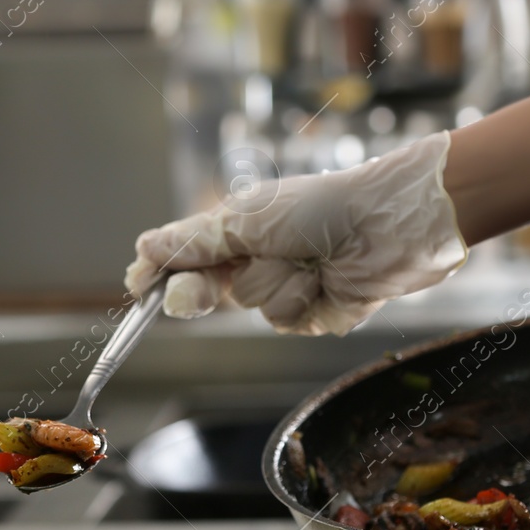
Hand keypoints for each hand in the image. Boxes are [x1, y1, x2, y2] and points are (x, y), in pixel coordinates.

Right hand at [124, 131, 467, 334]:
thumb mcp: (248, 219)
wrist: (390, 227)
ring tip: (308, 261)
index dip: (160, 272)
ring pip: (255, 306)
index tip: (138, 285)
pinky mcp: (313, 311)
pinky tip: (328, 281)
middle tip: (192, 295)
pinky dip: (307, 301)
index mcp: (239, 228)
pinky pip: (289, 320)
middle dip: (205, 290)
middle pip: (208, 289)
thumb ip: (195, 242)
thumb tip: (145, 246)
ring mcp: (286, 285)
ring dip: (279, 285)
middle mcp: (258, 257)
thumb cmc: (323, 208)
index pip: (186, 256)